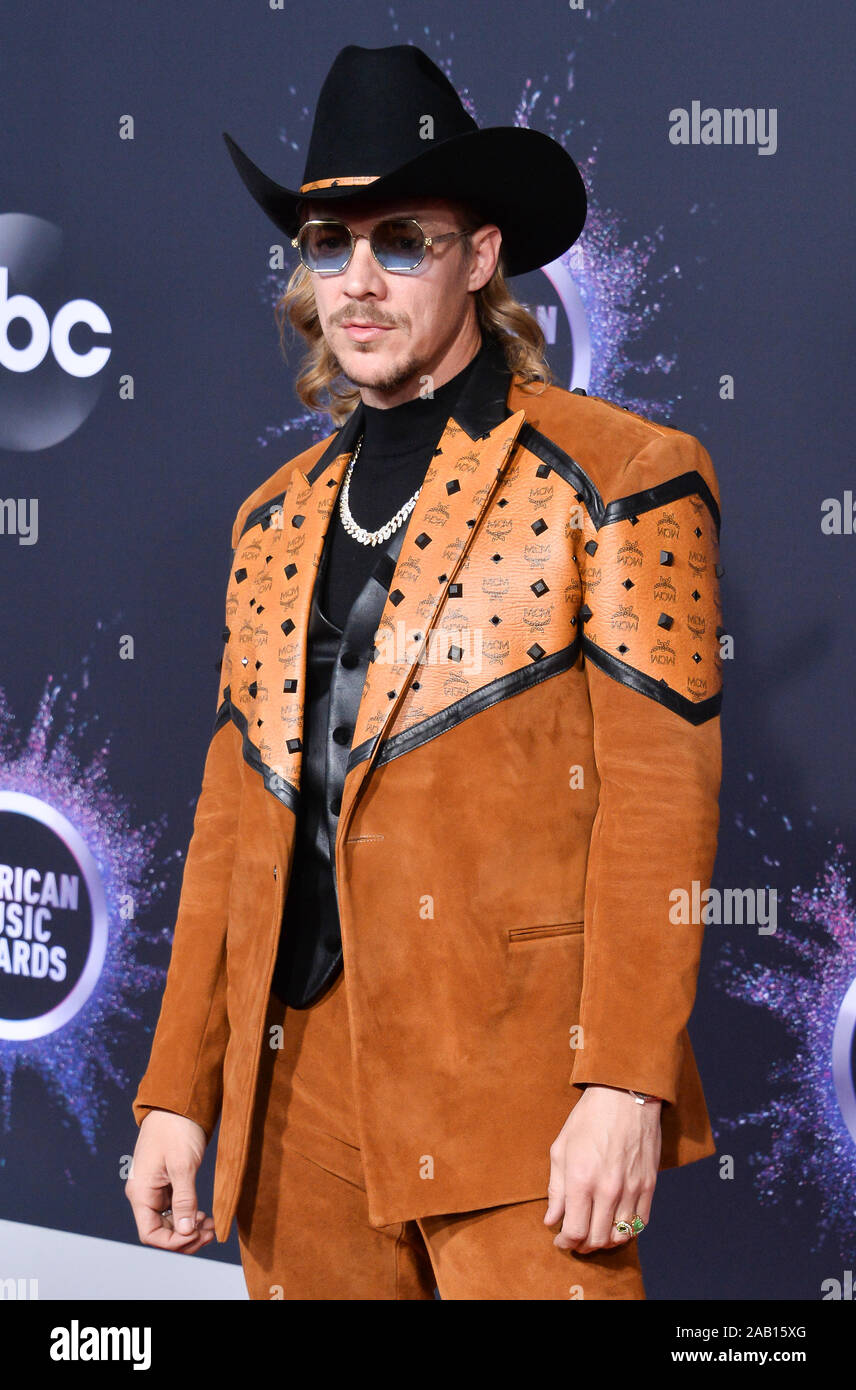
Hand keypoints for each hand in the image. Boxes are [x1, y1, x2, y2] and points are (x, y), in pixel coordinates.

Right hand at [125, 1109, 215, 1253]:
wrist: (177, 1102)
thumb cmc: (176, 1129)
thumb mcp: (183, 1165)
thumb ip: (184, 1199)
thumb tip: (185, 1231)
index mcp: (141, 1192)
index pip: (150, 1233)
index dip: (174, 1242)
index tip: (196, 1234)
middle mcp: (144, 1194)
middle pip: (160, 1231)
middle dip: (185, 1237)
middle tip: (210, 1233)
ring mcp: (155, 1188)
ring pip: (170, 1221)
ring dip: (189, 1228)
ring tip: (211, 1226)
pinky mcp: (167, 1182)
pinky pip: (175, 1208)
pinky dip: (189, 1215)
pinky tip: (205, 1215)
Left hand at [544, 1084, 661, 1253]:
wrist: (625, 1096)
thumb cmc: (588, 1119)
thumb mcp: (561, 1149)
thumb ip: (556, 1189)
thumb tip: (551, 1220)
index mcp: (582, 1179)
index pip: (574, 1231)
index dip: (565, 1243)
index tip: (559, 1240)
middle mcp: (608, 1189)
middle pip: (597, 1239)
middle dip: (583, 1246)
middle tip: (575, 1240)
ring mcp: (632, 1189)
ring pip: (620, 1236)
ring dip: (605, 1242)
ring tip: (595, 1234)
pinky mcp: (649, 1185)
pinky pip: (640, 1223)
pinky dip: (626, 1231)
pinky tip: (616, 1224)